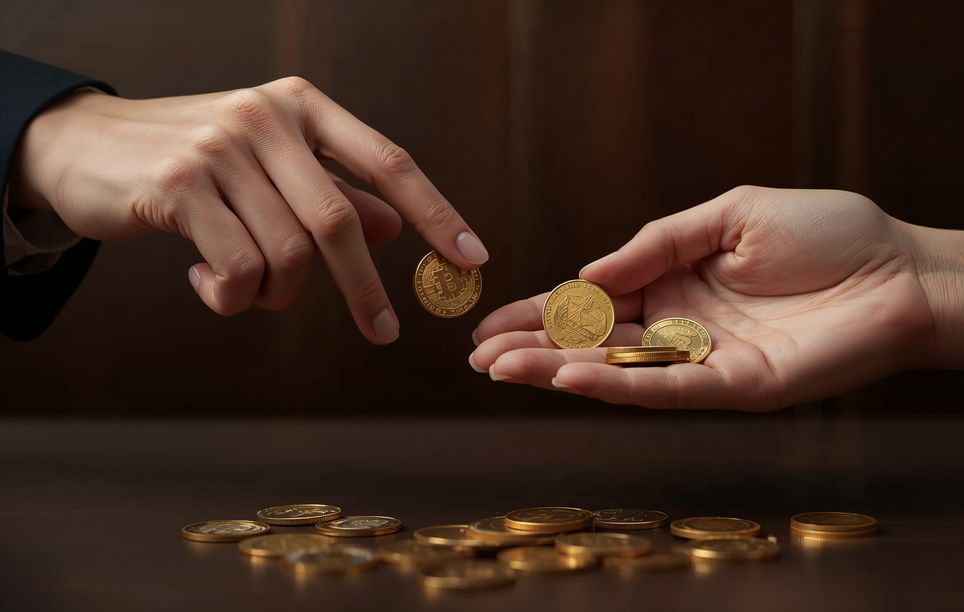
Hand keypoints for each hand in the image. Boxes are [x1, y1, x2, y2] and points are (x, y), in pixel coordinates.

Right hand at [10, 78, 488, 343]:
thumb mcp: (270, 167)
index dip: (435, 211)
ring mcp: (221, 149)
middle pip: (342, 222)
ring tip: (250, 291)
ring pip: (288, 255)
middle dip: (365, 289)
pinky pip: (237, 270)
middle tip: (383, 332)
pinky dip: (233, 298)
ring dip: (277, 295)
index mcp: (301, 107)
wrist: (85, 146)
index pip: (387, 161)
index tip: (472, 256)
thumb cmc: (195, 161)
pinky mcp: (178, 186)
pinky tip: (208, 284)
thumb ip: (332, 191)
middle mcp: (267, 119)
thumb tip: (393, 228)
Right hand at [470, 186, 934, 408]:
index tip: (490, 320)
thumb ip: (659, 240)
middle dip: (536, 348)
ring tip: (503, 369)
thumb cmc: (830, 233)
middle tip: (480, 357)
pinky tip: (571, 377)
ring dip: (560, 371)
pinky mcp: (737, 387)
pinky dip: (618, 384)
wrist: (906, 271)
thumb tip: (591, 269)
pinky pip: (668, 388)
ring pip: (620, 370)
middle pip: (595, 342)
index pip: (596, 301)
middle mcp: (683, 327)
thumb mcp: (732, 213)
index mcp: (678, 281)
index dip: (544, 312)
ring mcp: (707, 361)